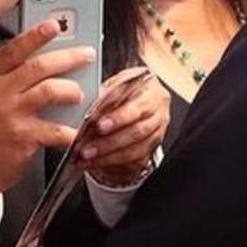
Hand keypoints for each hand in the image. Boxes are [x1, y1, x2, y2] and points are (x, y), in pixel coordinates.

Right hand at [0, 20, 96, 221]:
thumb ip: (13, 77)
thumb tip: (52, 58)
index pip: (14, 50)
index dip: (35, 35)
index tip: (54, 24)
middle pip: (39, 66)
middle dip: (68, 57)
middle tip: (86, 55)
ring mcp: (10, 114)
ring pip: (50, 91)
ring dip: (72, 90)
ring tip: (79, 94)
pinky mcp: (22, 137)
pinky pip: (55, 128)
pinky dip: (70, 130)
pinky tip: (76, 131)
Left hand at [77, 68, 169, 185]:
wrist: (142, 96)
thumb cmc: (129, 88)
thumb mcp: (118, 82)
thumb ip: (106, 94)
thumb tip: (89, 107)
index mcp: (152, 93)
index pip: (138, 107)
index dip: (119, 118)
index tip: (100, 125)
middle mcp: (159, 114)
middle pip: (138, 132)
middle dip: (110, 143)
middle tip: (88, 149)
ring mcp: (157, 132)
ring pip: (136, 150)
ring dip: (109, 157)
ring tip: (88, 159)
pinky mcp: (152, 147)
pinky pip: (135, 161)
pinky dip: (114, 163)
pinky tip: (97, 162)